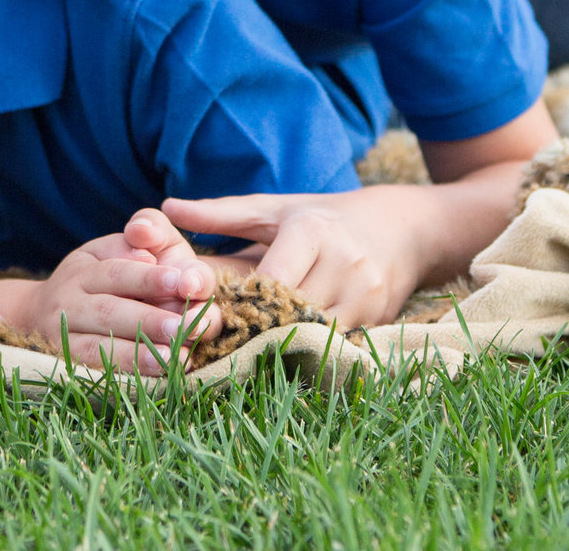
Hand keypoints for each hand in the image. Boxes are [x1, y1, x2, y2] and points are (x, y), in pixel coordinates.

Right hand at [0, 209, 223, 375]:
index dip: (149, 279)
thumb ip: (139, 238)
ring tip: (172, 358)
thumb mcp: (113, 247)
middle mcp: (67, 301)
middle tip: (184, 328)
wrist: (38, 313)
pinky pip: (90, 372)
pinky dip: (121, 376)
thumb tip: (147, 255)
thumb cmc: (98, 273)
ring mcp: (61, 335)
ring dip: (136, 355)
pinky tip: (150, 378)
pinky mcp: (63, 364)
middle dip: (149, 321)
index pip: (118, 272)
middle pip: (109, 311)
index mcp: (84, 268)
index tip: (182, 282)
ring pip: (97, 346)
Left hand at [163, 176, 536, 329]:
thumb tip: (164, 208)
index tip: (206, 320)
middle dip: (252, 332)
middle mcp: (343, 262)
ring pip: (313, 335)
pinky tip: (278, 360)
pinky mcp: (377, 320)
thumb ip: (221, 213)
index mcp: (312, 230)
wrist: (403, 228)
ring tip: (240, 358)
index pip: (270, 279)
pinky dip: (305, 353)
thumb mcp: (275, 208)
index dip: (238, 304)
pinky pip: (334, 346)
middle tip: (213, 350)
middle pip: (289, 312)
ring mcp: (365, 295)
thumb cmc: (325, 216)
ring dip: (278, 348)